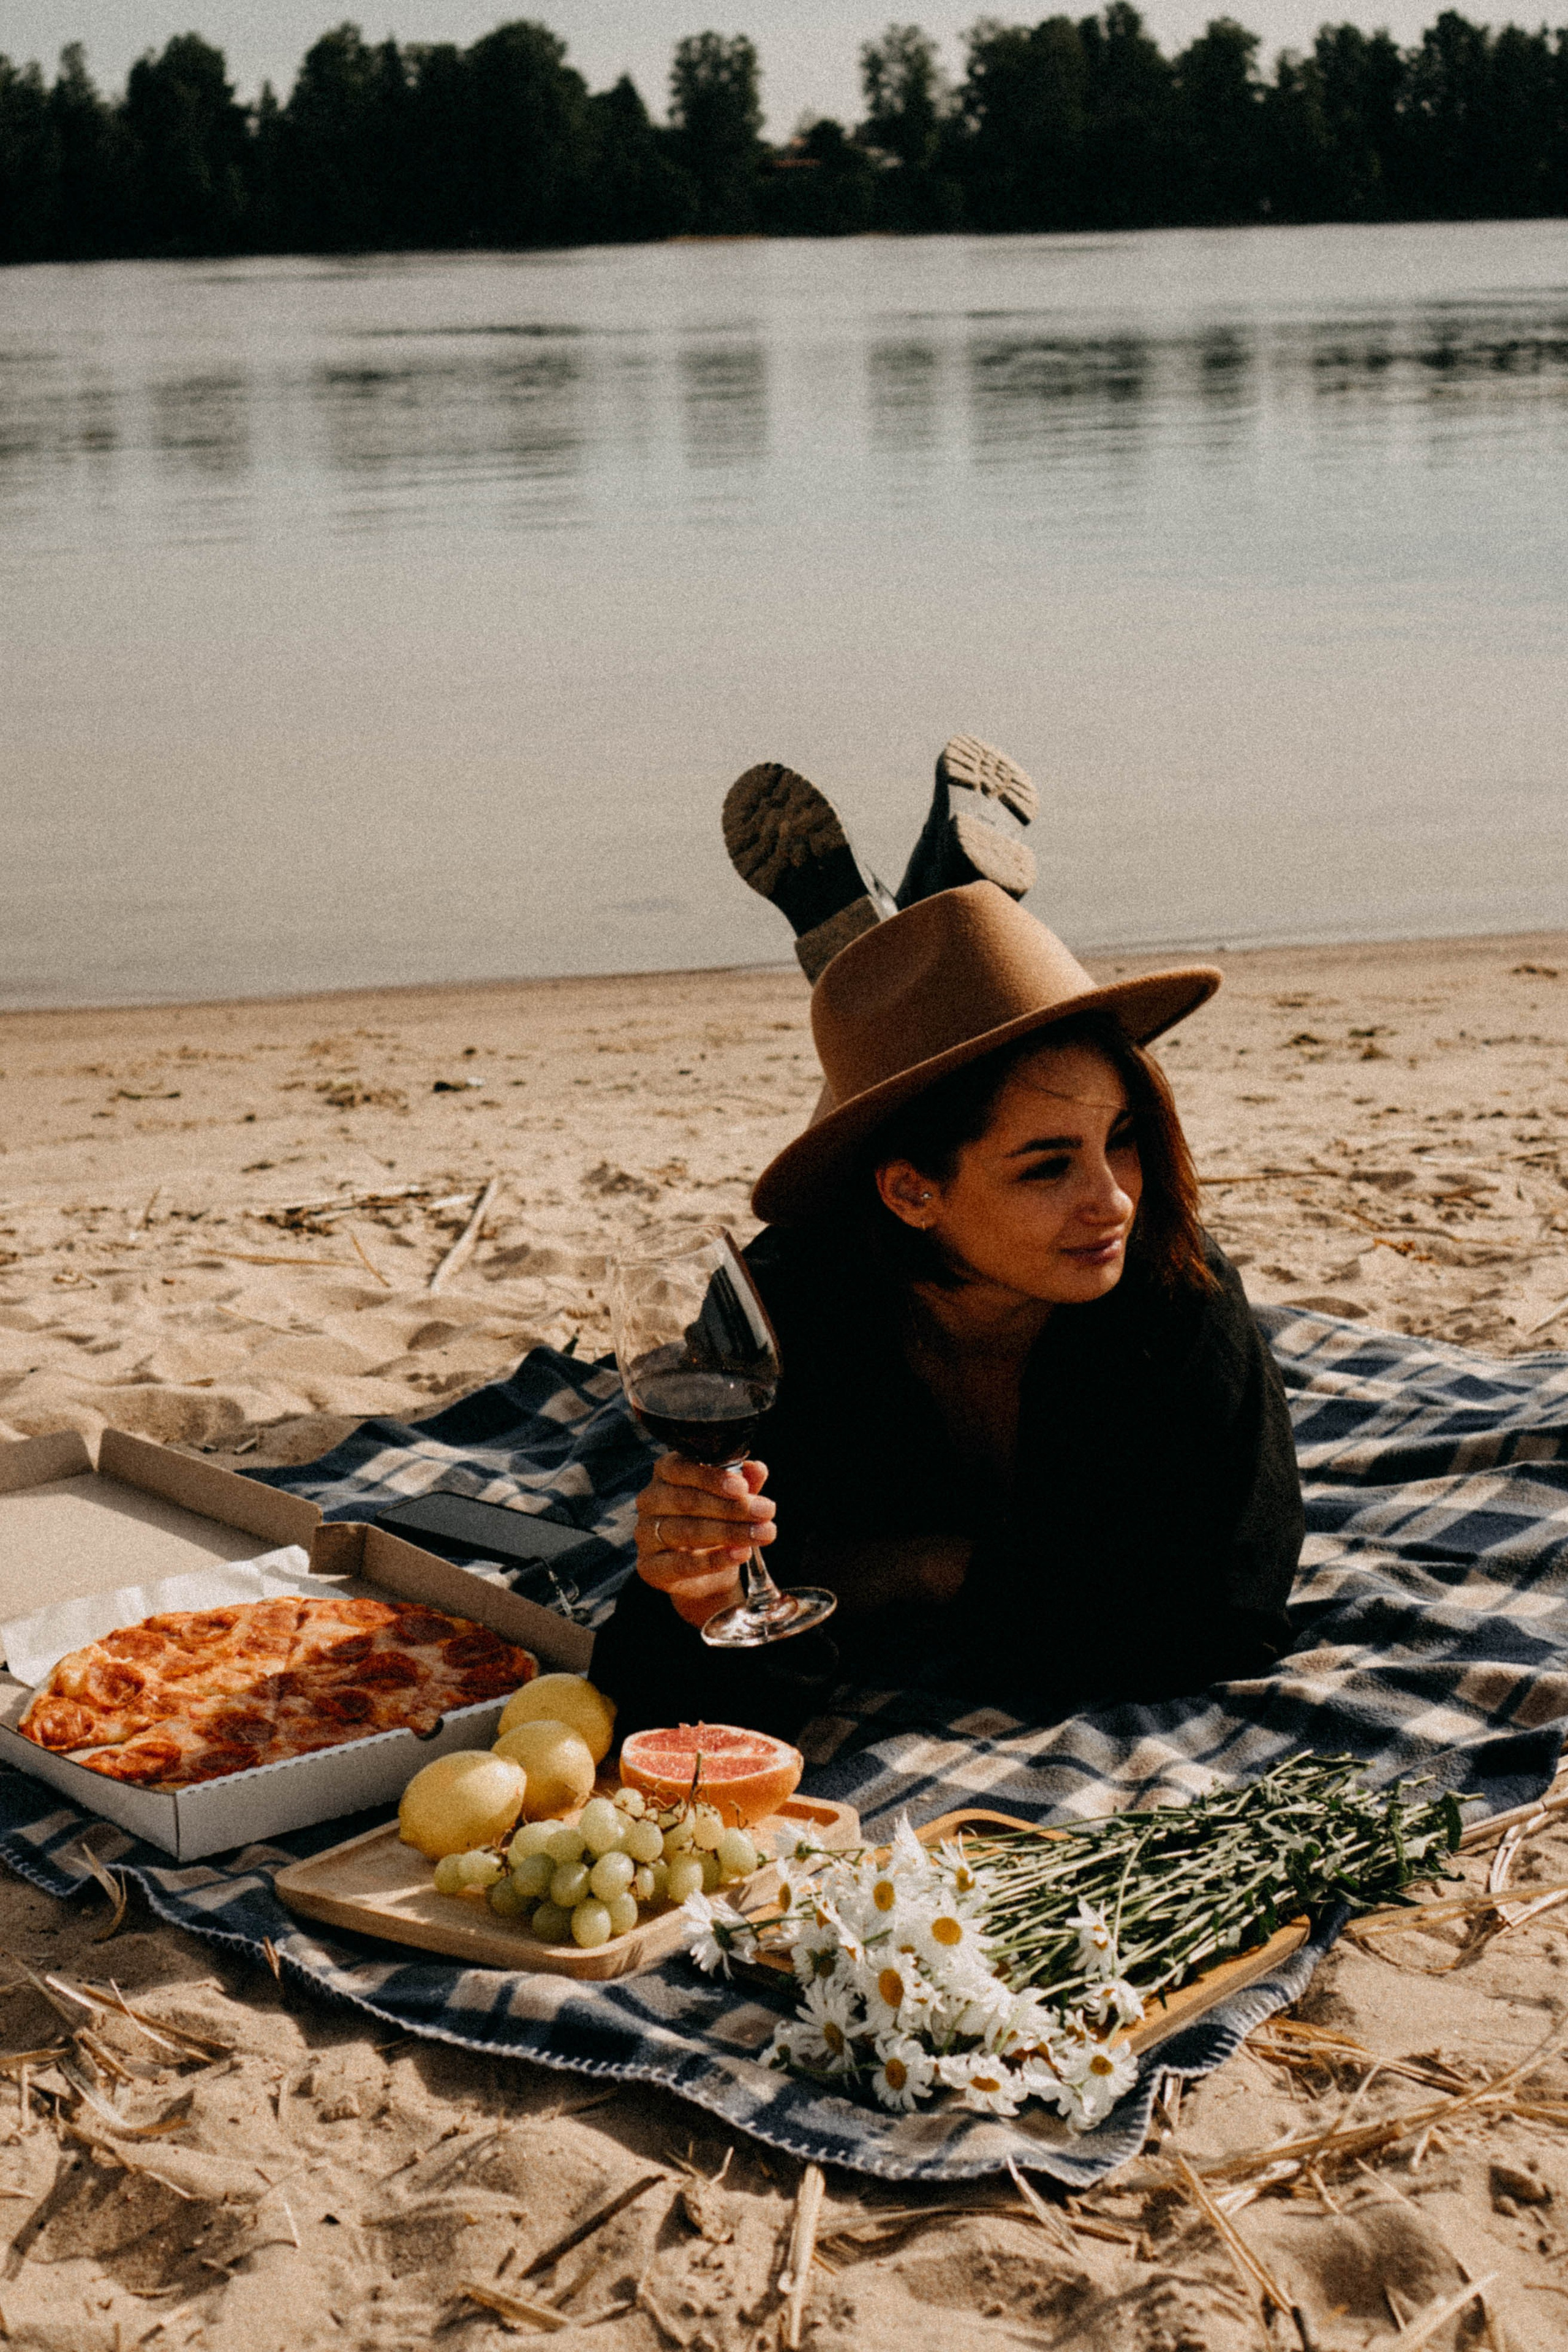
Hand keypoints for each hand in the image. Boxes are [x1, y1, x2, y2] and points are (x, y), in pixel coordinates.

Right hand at [634, 1454, 775, 1627]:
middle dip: (731, 1507)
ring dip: (730, 1531)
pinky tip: (741, 1553)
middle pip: (687, 1501)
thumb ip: (744, 1482)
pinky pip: (683, 1564)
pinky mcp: (650, 1566)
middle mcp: (650, 1500)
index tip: (742, 1488)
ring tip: (762, 1533)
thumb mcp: (733, 1497)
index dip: (712, 1478)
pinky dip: (716, 1559)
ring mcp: (645, 1534)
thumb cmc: (715, 1519)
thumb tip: (758, 1468)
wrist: (704, 1570)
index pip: (682, 1468)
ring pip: (686, 1531)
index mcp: (666, 1472)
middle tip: (766, 1511)